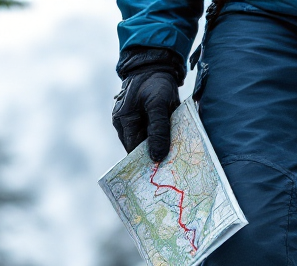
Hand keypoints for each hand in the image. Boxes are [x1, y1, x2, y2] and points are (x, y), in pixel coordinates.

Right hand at [112, 47, 183, 162]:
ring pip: (144, 141)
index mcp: (124, 120)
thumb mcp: (160, 105)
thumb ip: (158, 130)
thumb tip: (156, 157)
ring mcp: (129, 121)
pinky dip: (158, 137)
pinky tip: (171, 140)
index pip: (133, 150)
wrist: (155, 64)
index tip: (163, 170)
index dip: (146, 161)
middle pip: (138, 148)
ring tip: (173, 152)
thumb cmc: (155, 82)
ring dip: (157, 145)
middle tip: (172, 164)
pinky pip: (148, 133)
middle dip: (153, 154)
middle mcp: (122, 123)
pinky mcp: (138, 118)